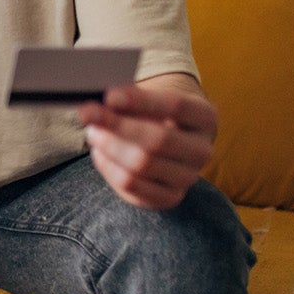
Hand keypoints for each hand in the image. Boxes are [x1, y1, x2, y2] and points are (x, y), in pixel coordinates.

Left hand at [78, 76, 216, 209]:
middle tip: (88, 114)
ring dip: (109, 147)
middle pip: (158, 140)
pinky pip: (132, 186)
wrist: (171, 137)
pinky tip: (99, 153)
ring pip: (142, 165)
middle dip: (117, 126)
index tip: (109, 96)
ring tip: (93, 132)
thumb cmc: (153, 112)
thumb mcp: (148, 98)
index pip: (177, 106)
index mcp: (205, 116)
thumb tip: (96, 105)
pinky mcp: (169, 198)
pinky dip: (109, 168)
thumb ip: (127, 99)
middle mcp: (203, 150)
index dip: (141, 101)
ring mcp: (189, 178)